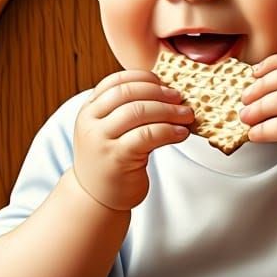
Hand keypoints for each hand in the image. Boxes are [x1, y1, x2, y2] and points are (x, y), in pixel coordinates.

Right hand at [72, 69, 192, 210]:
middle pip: (128, 93)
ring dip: (168, 111)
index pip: (116, 81)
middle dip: (159, 92)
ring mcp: (101, 140)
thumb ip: (126, 109)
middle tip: (179, 98)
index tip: (163, 82)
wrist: (96, 197)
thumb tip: (166, 89)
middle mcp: (91, 122)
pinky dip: (168, 130)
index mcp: (89, 109)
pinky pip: (147, 135)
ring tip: (186, 115)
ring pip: (138, 112)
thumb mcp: (109, 129)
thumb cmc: (111, 159)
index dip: (143, 78)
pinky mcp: (117, 158)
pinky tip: (181, 133)